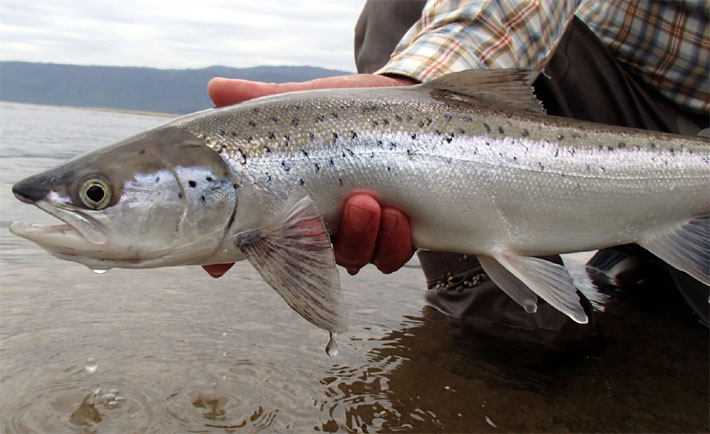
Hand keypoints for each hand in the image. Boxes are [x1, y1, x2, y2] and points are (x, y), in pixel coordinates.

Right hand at [202, 74, 416, 277]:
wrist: (398, 100)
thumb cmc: (343, 110)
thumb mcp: (302, 104)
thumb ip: (260, 100)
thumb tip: (216, 88)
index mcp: (288, 203)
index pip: (252, 239)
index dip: (229, 258)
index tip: (217, 265)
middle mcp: (319, 227)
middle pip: (305, 259)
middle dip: (312, 244)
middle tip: (314, 219)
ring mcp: (358, 234)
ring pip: (352, 259)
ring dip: (359, 238)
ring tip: (366, 203)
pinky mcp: (396, 233)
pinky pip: (391, 256)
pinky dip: (393, 242)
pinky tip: (396, 214)